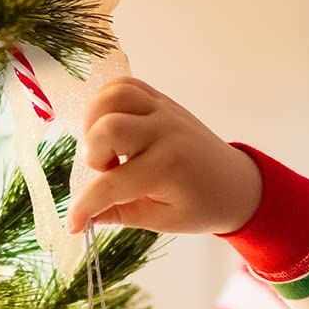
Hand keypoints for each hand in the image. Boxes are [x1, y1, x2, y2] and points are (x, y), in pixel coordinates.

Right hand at [68, 78, 261, 234]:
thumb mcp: (162, 220)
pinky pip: (124, 85)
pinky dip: (107, 102)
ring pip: (112, 97)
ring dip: (96, 122)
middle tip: (108, 171)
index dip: (85, 207)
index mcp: (167, 168)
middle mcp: (165, 132)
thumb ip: (121, 215)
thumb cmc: (201, 206)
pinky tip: (111, 126)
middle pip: (108, 128)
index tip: (73, 223)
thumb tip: (84, 217)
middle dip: (94, 154)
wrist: (236, 183)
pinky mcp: (162, 101)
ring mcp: (164, 111)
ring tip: (107, 147)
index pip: (111, 185)